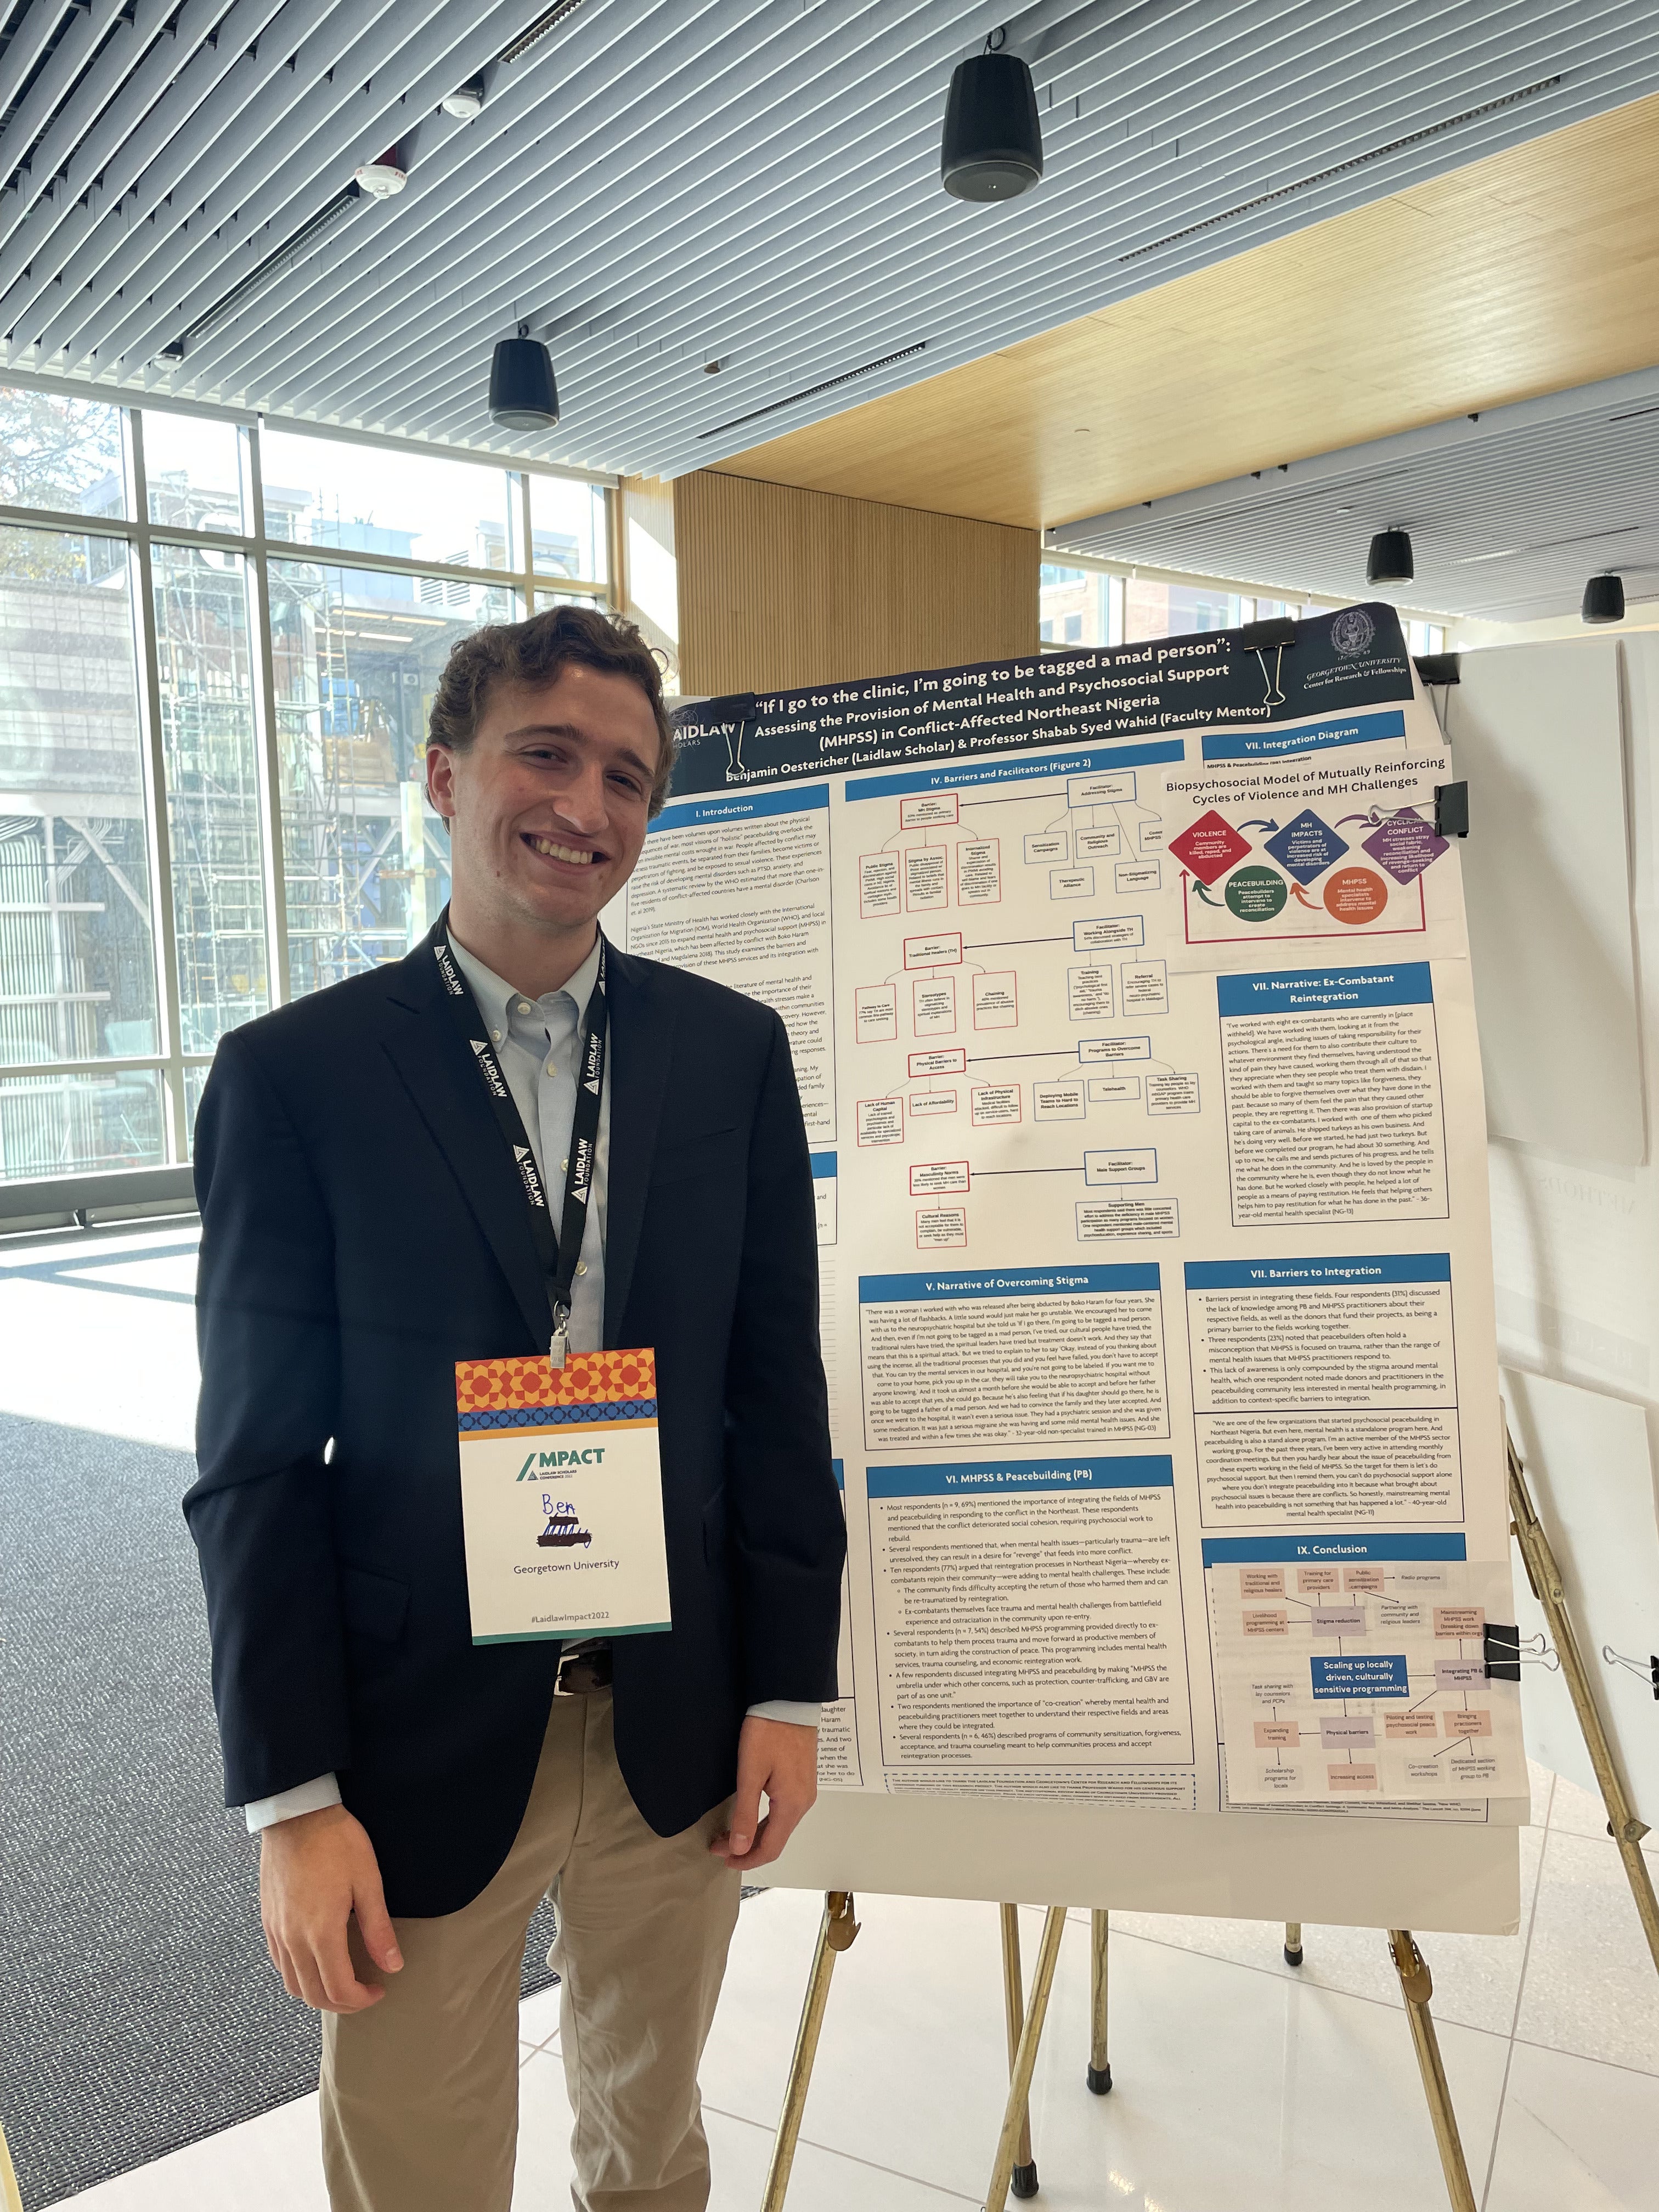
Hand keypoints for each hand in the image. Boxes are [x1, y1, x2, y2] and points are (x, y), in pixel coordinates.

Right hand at [260, 1802, 402, 2012]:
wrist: (297, 1814)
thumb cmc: (336, 1842)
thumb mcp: (368, 1881)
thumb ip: (378, 1929)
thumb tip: (393, 1965)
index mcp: (321, 1933)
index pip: (339, 1990)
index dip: (361, 2000)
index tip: (380, 1989)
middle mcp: (293, 1940)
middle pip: (313, 1995)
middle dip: (342, 2004)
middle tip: (365, 1993)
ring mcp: (276, 1931)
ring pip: (292, 1984)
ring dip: (318, 1994)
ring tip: (343, 1983)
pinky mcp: (268, 1921)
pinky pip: (279, 1963)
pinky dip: (298, 1976)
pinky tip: (316, 1964)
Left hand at [709, 1715, 818, 1871]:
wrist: (789, 1700)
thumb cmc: (767, 1734)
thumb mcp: (750, 1773)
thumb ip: (745, 1813)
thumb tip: (739, 1849)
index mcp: (792, 1805)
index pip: (770, 1848)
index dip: (746, 1859)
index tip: (721, 1857)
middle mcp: (803, 1802)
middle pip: (776, 1839)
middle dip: (747, 1847)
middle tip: (719, 1844)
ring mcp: (805, 1790)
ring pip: (780, 1825)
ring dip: (756, 1834)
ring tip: (730, 1832)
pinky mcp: (802, 1779)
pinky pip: (784, 1810)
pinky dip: (765, 1820)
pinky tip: (750, 1814)